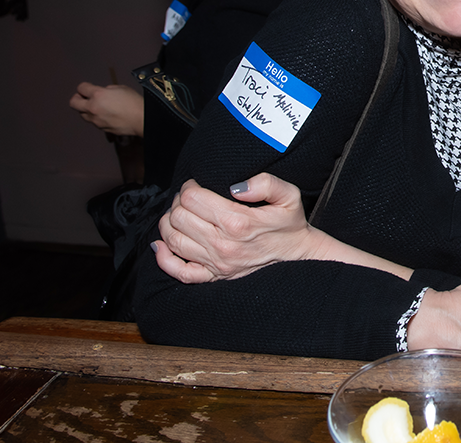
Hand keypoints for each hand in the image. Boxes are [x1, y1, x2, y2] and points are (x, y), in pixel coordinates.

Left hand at [69, 82, 143, 135]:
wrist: (142, 119)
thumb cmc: (134, 102)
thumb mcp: (121, 88)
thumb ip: (107, 90)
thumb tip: (103, 93)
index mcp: (98, 95)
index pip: (81, 88)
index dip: (84, 87)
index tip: (87, 88)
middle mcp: (93, 108)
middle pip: (74, 103)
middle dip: (77, 98)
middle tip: (84, 97)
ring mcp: (96, 120)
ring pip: (83, 114)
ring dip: (86, 109)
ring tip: (97, 107)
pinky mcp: (101, 128)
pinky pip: (94, 121)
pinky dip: (97, 117)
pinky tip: (107, 115)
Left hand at [154, 173, 412, 283]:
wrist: (299, 257)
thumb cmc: (291, 224)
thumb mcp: (289, 196)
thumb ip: (265, 183)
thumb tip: (236, 185)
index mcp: (238, 222)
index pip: (192, 199)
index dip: (190, 186)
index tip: (197, 184)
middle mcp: (222, 244)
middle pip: (178, 216)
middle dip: (179, 202)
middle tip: (191, 197)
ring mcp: (216, 264)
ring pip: (172, 239)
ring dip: (169, 222)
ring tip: (181, 213)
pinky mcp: (214, 277)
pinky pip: (178, 271)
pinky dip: (163, 258)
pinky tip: (161, 244)